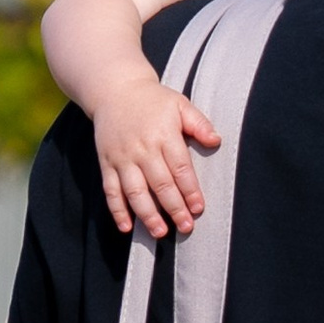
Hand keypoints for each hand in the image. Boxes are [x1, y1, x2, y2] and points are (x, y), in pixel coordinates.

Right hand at [91, 77, 222, 240]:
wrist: (114, 90)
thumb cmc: (152, 100)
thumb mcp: (179, 104)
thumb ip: (198, 123)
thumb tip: (216, 140)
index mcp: (163, 135)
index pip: (180, 168)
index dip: (190, 190)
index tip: (199, 207)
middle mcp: (142, 149)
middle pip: (160, 184)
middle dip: (174, 208)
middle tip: (185, 227)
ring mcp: (122, 157)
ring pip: (135, 191)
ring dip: (147, 214)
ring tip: (160, 232)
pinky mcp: (107, 163)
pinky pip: (111, 190)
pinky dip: (116, 209)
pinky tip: (126, 226)